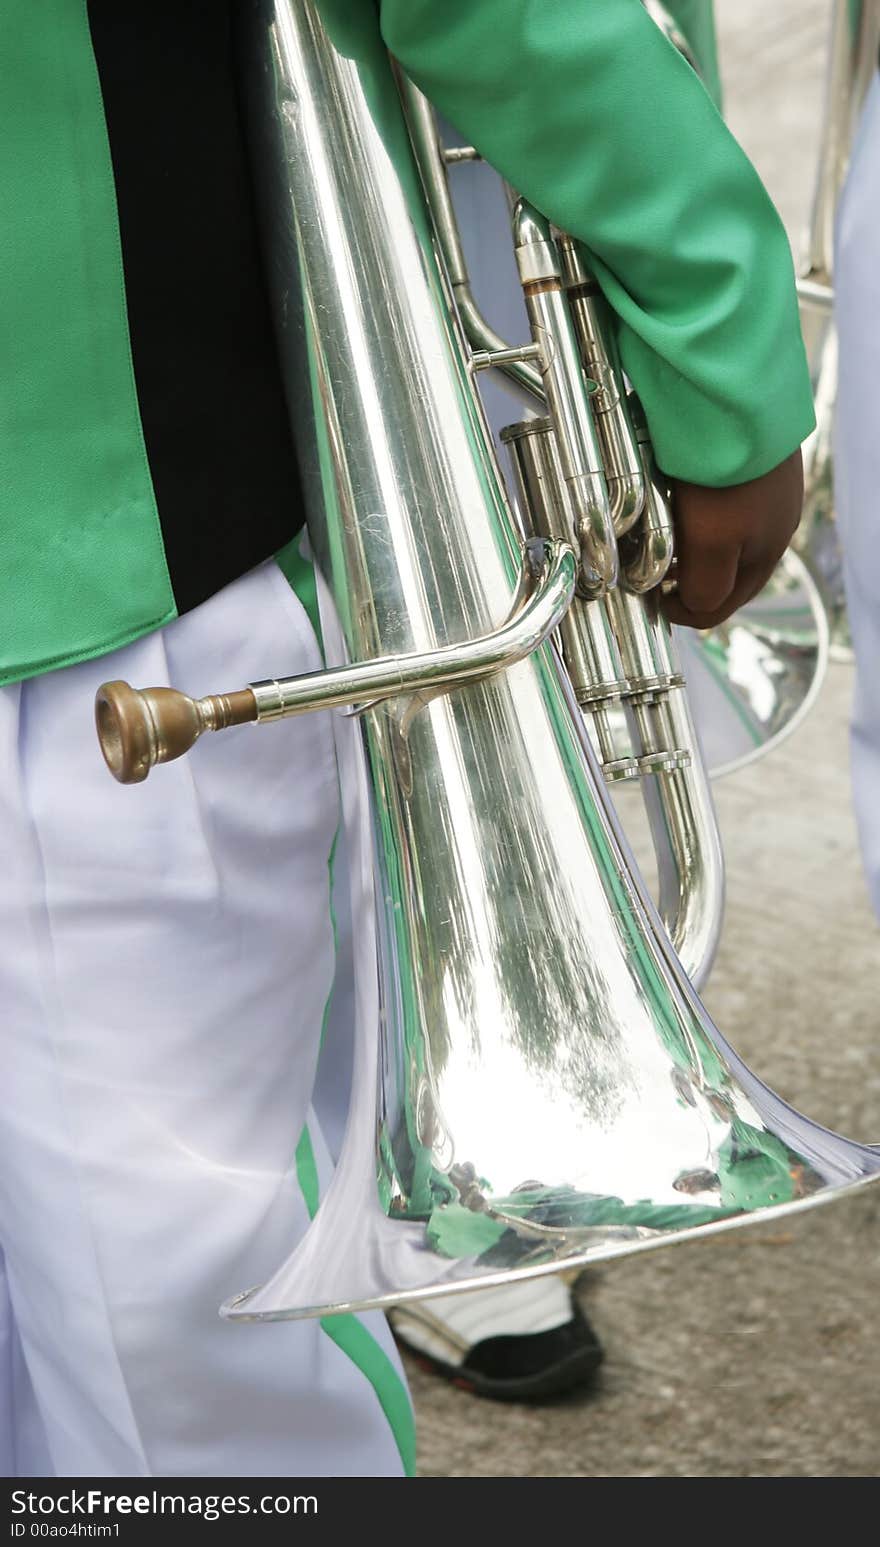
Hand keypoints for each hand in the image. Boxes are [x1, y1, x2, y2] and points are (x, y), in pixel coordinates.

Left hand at [660, 449, 803, 629]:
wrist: (739, 397)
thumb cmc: (724, 475)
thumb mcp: (712, 542)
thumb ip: (706, 587)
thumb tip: (695, 608)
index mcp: (766, 554)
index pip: (722, 606)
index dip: (684, 612)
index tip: (651, 600)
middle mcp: (773, 526)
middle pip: (726, 573)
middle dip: (690, 580)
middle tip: (653, 574)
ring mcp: (766, 491)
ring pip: (725, 537)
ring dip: (693, 546)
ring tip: (662, 537)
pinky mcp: (754, 460)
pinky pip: (723, 499)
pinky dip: (699, 510)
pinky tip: (678, 496)